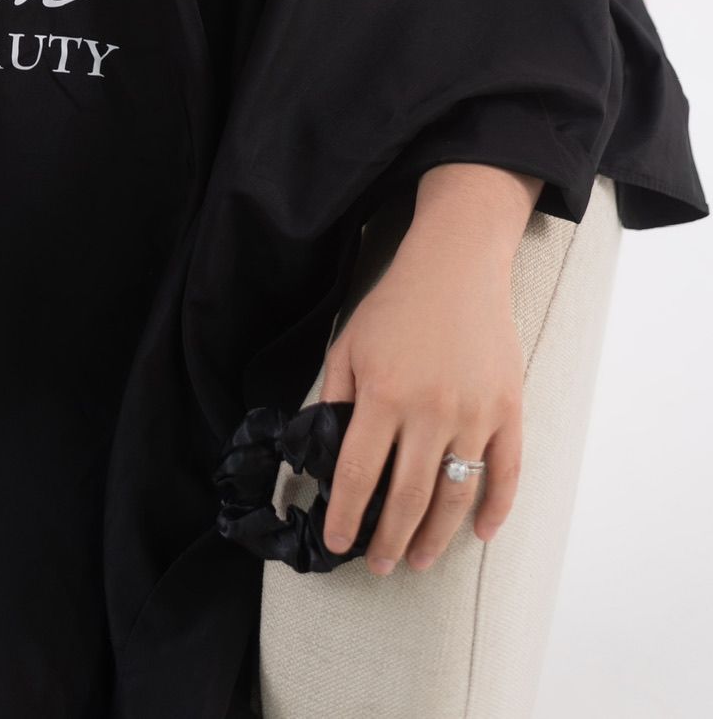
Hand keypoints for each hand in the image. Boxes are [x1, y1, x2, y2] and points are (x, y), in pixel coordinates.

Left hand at [316, 227, 523, 575]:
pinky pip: (506, 472)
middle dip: (389, 539)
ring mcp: (475, 413)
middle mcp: (430, 410)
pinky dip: (495, 508)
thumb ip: (336, 398)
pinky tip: (480, 534)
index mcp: (384, 394)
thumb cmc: (397, 304)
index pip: (359, 474)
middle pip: (408, 496)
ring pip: (456, 494)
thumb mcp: (350, 344)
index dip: (346, 516)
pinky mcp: (509, 410)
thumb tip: (322, 453)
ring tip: (418, 559)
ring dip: (436, 536)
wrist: (457, 265)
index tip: (338, 542)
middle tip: (380, 566)